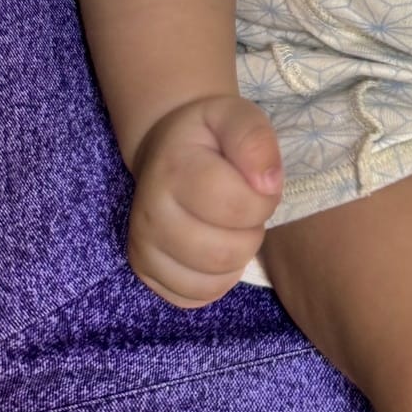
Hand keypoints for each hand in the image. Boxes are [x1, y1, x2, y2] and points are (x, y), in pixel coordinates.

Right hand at [127, 92, 283, 308]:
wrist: (167, 149)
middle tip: (245, 208)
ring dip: (238, 255)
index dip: (263, 199)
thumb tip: (268, 185)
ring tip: (231, 226)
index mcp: (173, 169)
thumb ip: (255, 139)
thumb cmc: (209, 136)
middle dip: (251, 231)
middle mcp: (149, 212)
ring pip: (213, 280)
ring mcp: (142, 247)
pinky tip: (216, 248)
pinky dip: (218, 279)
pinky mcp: (146, 273)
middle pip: (225, 251)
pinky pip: (197, 296)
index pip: (235, 206)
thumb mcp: (236, 115)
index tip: (258, 183)